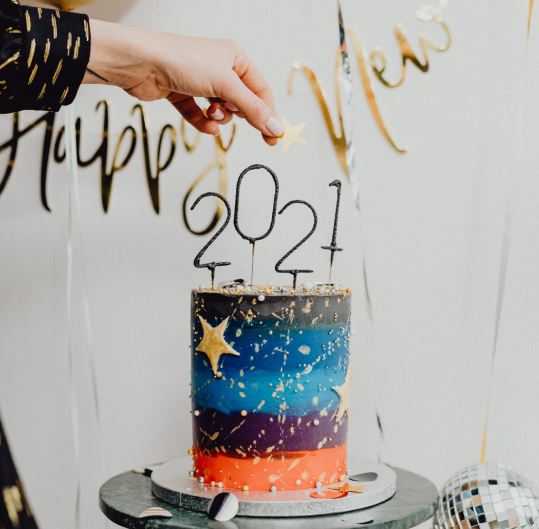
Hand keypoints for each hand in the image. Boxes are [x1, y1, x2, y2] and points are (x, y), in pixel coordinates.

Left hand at [84, 20, 282, 145]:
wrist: (140, 63)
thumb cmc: (181, 61)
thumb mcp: (226, 85)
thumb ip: (252, 109)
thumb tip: (276, 127)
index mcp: (234, 58)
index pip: (260, 90)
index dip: (269, 114)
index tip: (274, 136)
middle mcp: (219, 68)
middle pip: (242, 102)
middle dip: (242, 115)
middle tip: (255, 133)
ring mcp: (200, 82)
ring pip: (221, 110)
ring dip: (220, 117)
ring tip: (212, 114)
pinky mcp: (183, 94)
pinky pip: (200, 116)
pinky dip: (204, 123)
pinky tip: (206, 124)